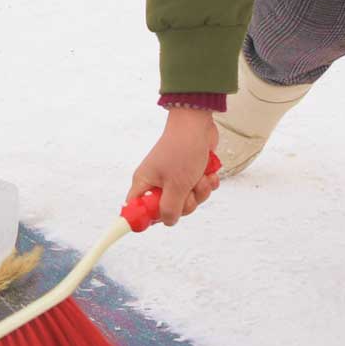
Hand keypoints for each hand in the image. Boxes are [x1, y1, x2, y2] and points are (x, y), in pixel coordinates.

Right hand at [125, 108, 220, 225]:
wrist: (198, 124)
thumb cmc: (182, 149)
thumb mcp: (176, 185)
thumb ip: (170, 209)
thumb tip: (168, 221)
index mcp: (145, 183)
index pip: (136, 209)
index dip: (145, 219)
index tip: (162, 217)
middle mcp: (157, 182)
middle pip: (168, 210)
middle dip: (185, 204)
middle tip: (189, 191)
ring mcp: (173, 178)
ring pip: (187, 201)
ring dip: (199, 192)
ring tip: (200, 177)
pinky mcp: (189, 174)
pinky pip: (198, 191)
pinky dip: (206, 184)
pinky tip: (208, 174)